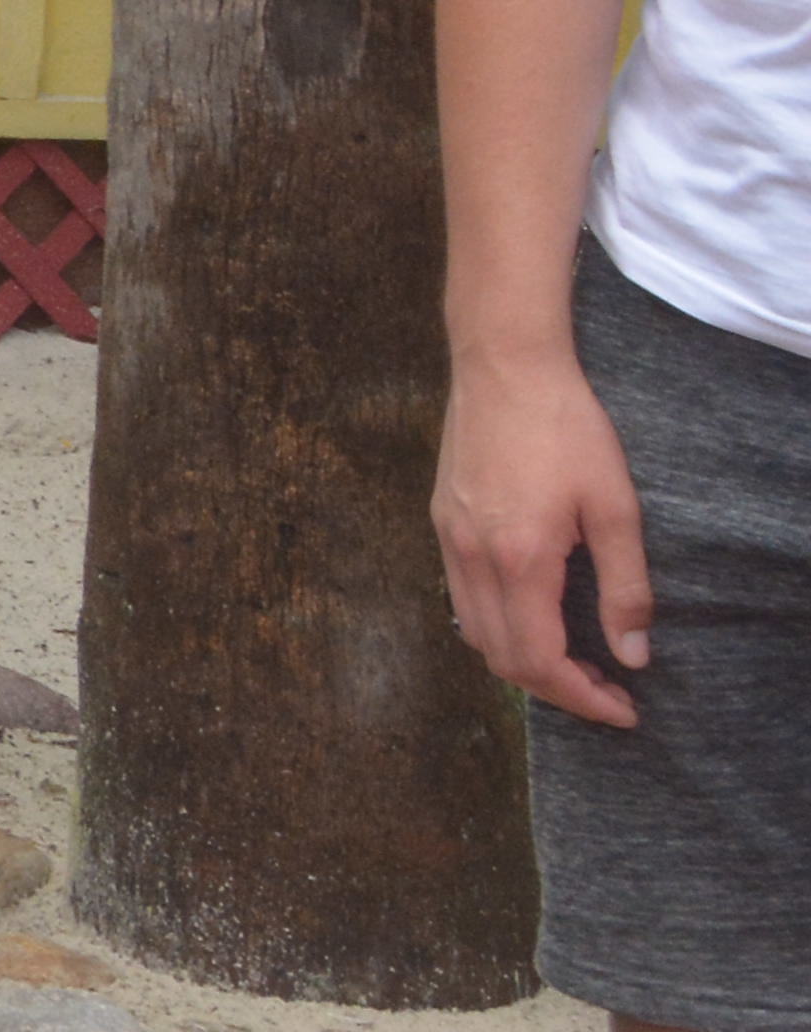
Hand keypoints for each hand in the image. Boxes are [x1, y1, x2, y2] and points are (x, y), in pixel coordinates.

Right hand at [438, 338, 650, 724]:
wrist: (503, 365)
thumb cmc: (566, 428)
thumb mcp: (616, 506)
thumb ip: (626, 587)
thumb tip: (633, 655)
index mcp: (518, 558)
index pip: (540, 660)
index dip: (582, 698)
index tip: (623, 707)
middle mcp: (471, 557)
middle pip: (502, 658)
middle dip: (557, 689)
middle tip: (608, 688)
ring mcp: (448, 540)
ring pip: (474, 634)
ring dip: (524, 661)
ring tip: (575, 658)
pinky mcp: (441, 522)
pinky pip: (462, 599)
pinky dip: (498, 627)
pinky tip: (536, 612)